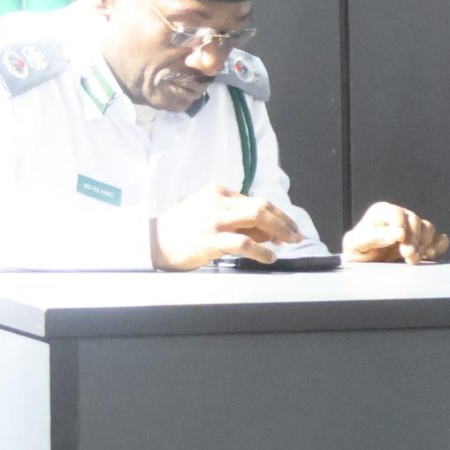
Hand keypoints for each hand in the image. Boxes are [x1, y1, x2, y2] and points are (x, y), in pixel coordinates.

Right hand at [153, 185, 301, 269]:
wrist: (152, 242)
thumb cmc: (182, 229)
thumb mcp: (208, 214)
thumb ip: (236, 219)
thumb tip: (269, 231)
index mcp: (218, 192)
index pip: (256, 200)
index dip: (276, 214)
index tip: (286, 227)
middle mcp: (218, 202)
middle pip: (261, 206)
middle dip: (284, 221)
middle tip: (296, 235)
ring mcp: (214, 220)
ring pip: (257, 217)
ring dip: (279, 231)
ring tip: (289, 243)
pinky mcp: (211, 240)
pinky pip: (244, 243)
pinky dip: (261, 251)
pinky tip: (269, 257)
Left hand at [342, 200, 449, 263]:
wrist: (363, 270)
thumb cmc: (356, 254)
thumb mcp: (355, 245)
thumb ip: (373, 237)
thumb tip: (397, 234)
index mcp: (381, 213)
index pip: (395, 212)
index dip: (399, 224)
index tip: (399, 239)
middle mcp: (399, 218)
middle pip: (414, 221)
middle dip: (413, 239)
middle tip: (408, 256)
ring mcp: (413, 230)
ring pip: (428, 229)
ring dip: (423, 245)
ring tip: (413, 260)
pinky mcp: (423, 243)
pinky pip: (439, 239)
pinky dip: (438, 245)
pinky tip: (430, 254)